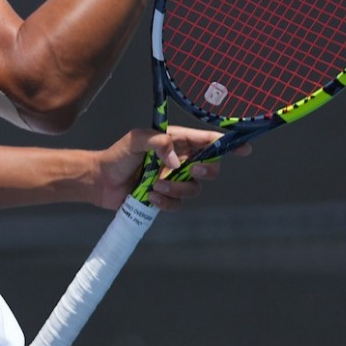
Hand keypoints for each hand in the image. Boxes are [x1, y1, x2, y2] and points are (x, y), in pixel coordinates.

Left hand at [90, 125, 248, 211]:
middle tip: (192, 170)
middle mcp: (179, 161)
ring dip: (178, 189)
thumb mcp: (135, 140)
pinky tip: (149, 197)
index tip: (244, 149)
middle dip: (205, 171)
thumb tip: (176, 161)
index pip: (207, 141)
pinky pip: (179, 204)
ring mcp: (174, 180)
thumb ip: (157, 141)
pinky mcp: (166, 198)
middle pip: (210, 168)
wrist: (100, 181)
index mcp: (176, 141)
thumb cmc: (117, 156)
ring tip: (155, 186)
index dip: (228, 144)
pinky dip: (166, 202)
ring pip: (195, 189)